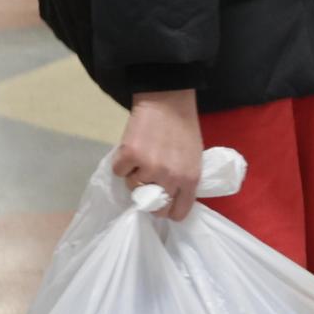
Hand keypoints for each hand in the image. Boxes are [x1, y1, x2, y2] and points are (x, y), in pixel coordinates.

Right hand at [114, 89, 205, 217]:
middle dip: (149, 196)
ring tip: (141, 157)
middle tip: (147, 181)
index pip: (177, 213)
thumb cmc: (183, 127)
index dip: (168, 209)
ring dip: (134, 175)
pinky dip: (121, 162)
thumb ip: (183, 180)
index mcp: (190, 179)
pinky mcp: (129, 155)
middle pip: (153, 206)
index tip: (162, 203)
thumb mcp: (194, 158)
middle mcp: (170, 177)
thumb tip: (169, 200)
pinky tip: (130, 150)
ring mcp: (149, 167)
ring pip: (133, 187)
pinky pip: (119, 171)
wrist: (167, 99)